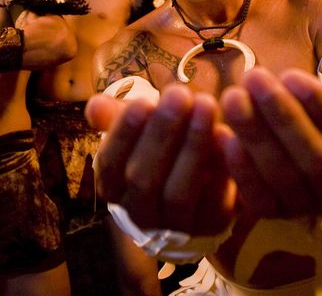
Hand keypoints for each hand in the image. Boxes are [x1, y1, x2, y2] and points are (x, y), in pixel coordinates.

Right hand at [85, 84, 235, 235]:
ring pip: (178, 193)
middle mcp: (138, 212)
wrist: (200, 185)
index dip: (124, 133)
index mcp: (113, 186)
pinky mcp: (210, 225)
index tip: (143, 100)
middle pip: (143, 178)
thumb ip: (117, 117)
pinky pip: (215, 201)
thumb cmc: (161, 148)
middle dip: (163, 133)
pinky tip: (228, 136)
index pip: (110, 163)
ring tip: (206, 106)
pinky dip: (221, 169)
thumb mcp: (139, 130)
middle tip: (181, 95)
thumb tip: (93, 106)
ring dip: (192, 146)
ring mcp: (174, 224)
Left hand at [218, 68, 321, 217]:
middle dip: (283, 116)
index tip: (292, 75)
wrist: (292, 158)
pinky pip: (256, 196)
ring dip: (254, 134)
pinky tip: (221, 135)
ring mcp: (305, 208)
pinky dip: (238, 166)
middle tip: (253, 78)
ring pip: (283, 174)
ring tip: (232, 97)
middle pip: (317, 158)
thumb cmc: (318, 125)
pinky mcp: (272, 215)